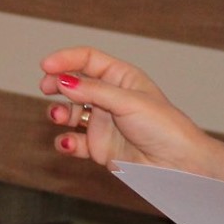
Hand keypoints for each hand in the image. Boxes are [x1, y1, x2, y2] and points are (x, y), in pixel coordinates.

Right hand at [38, 47, 208, 172]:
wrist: (178, 164)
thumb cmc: (164, 127)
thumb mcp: (128, 102)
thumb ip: (93, 91)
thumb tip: (62, 81)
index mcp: (121, 77)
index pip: (87, 59)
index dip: (65, 59)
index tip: (46, 66)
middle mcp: (110, 97)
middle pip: (74, 83)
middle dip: (56, 83)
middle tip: (45, 88)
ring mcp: (103, 122)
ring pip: (69, 112)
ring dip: (58, 112)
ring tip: (57, 117)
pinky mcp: (99, 147)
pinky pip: (74, 142)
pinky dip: (66, 142)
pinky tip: (68, 143)